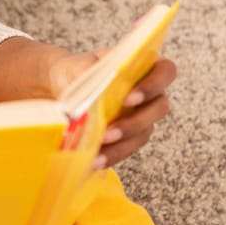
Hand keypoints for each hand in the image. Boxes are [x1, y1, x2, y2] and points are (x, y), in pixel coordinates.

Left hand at [50, 52, 176, 169]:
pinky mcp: (128, 136)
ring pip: (144, 133)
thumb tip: (92, 82)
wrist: (60, 86)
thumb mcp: (79, 64)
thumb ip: (88, 69)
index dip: (153, 86)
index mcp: (143, 68)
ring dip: (122, 144)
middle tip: (110, 130)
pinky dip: (111, 155)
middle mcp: (148, 93)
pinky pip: (127, 148)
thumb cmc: (77, 70)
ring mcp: (141, 116)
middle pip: (159, 108)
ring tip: (99, 150)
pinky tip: (95, 160)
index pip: (165, 71)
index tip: (129, 98)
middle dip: (135, 122)